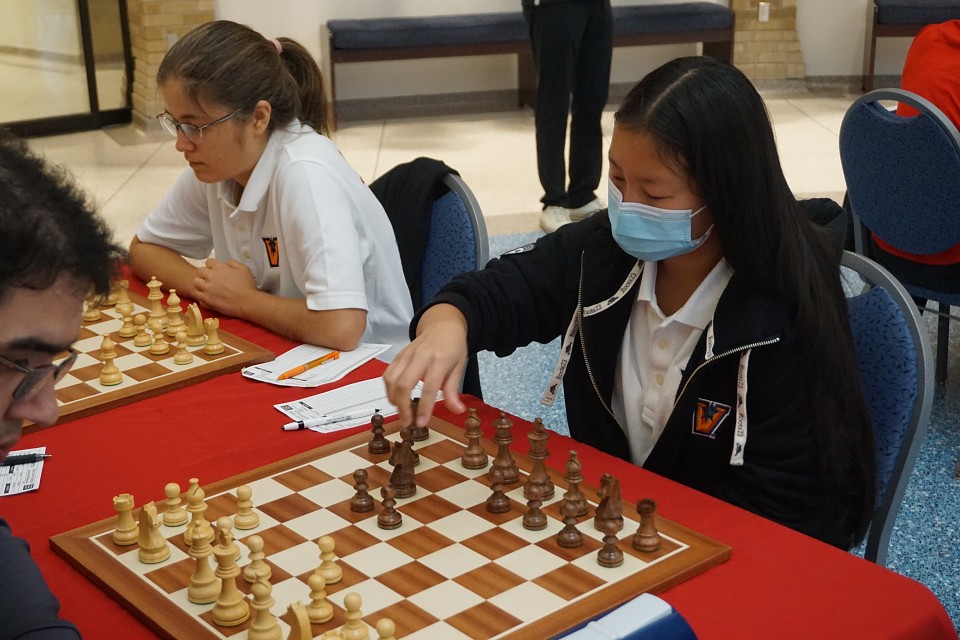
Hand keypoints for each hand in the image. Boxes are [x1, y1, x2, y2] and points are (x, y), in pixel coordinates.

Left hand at [192, 258, 257, 317]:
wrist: (247, 302)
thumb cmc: (247, 285)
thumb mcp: (244, 269)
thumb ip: (233, 263)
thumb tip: (226, 263)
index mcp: (220, 267)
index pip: (208, 262)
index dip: (212, 266)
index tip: (216, 271)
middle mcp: (211, 276)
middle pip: (200, 271)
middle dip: (204, 274)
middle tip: (210, 280)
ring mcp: (207, 288)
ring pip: (195, 282)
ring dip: (200, 284)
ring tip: (206, 288)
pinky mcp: (206, 299)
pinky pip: (196, 294)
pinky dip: (200, 295)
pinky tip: (206, 296)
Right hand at [383, 304, 469, 426]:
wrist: (443, 325)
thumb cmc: (453, 347)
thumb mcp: (459, 368)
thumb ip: (454, 391)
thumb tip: (457, 411)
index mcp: (440, 359)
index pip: (430, 386)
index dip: (424, 407)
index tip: (421, 423)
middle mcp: (421, 355)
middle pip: (404, 384)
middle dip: (403, 407)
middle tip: (407, 422)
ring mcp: (407, 354)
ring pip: (391, 379)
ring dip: (393, 399)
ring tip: (402, 411)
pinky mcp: (399, 355)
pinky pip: (388, 374)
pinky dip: (388, 389)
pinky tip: (396, 398)